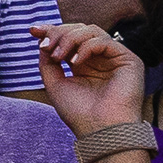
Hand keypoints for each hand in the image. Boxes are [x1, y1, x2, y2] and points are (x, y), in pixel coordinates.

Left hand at [33, 21, 150, 132]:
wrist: (100, 132)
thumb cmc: (79, 113)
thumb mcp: (55, 83)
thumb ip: (48, 61)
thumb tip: (44, 39)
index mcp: (84, 64)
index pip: (69, 38)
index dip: (51, 31)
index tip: (33, 31)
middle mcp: (100, 59)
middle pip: (79, 30)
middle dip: (58, 33)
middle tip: (45, 46)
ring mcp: (115, 59)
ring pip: (90, 31)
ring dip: (69, 39)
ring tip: (58, 56)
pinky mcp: (129, 60)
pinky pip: (104, 41)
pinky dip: (86, 47)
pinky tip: (75, 62)